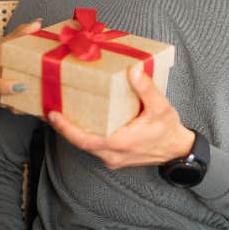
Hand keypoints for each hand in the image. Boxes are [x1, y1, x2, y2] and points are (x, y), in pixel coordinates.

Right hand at [0, 19, 42, 101]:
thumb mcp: (7, 42)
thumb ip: (21, 33)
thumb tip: (36, 24)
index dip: (6, 87)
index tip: (20, 86)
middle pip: (5, 102)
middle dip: (20, 102)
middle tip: (39, 99)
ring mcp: (2, 99)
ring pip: (14, 108)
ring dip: (30, 108)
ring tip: (47, 107)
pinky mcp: (10, 104)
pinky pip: (20, 110)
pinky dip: (33, 109)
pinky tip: (47, 108)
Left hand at [47, 65, 194, 168]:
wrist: (177, 150)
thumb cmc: (169, 130)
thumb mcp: (161, 107)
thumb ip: (146, 89)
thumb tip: (134, 71)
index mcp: (120, 143)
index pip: (86, 139)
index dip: (67, 129)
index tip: (54, 115)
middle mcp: (113, 154)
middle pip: (80, 143)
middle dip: (64, 128)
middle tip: (51, 110)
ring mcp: (113, 158)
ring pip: (86, 146)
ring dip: (74, 132)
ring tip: (61, 113)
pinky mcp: (114, 157)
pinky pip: (94, 147)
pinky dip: (85, 135)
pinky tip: (81, 121)